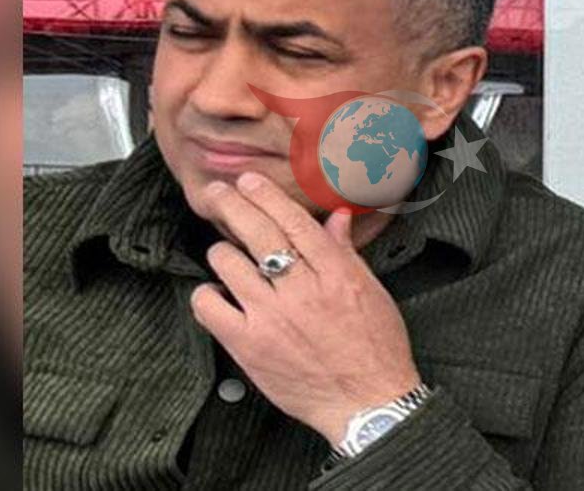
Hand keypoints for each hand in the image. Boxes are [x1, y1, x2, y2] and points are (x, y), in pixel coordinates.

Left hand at [189, 171, 420, 444]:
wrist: (368, 403)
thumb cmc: (376, 349)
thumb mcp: (372, 292)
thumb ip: (346, 252)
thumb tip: (336, 217)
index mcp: (336, 273)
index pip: (293, 221)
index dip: (265, 195)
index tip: (248, 181)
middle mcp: (301, 290)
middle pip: (257, 232)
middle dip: (232, 204)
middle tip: (218, 193)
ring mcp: (271, 317)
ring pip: (227, 262)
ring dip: (222, 252)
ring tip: (225, 255)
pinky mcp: (248, 346)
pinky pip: (209, 306)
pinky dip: (207, 294)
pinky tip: (216, 293)